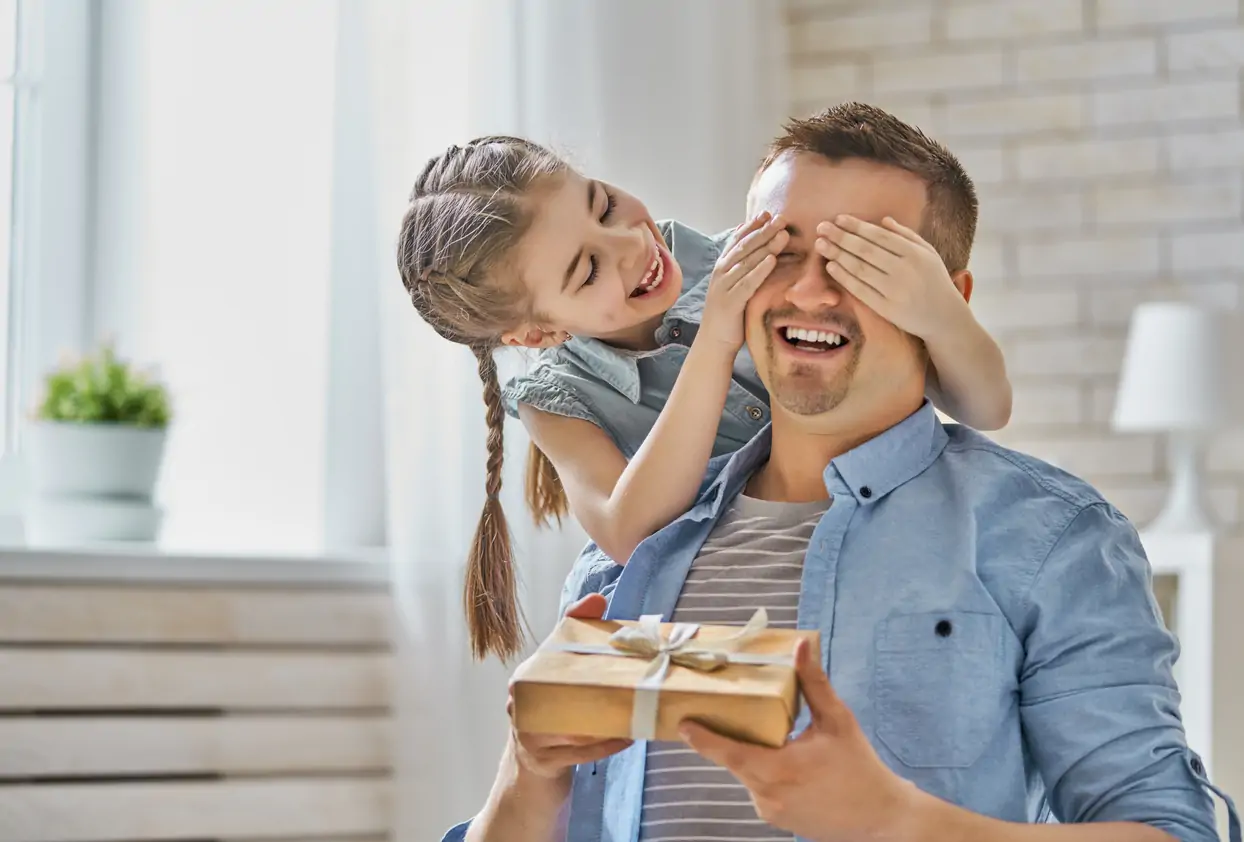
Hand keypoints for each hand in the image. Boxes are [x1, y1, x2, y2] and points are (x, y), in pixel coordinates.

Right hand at [507, 593, 631, 782]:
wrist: (533, 762)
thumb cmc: (551, 706)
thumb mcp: (558, 671)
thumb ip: (574, 630)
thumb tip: (598, 598)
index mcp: (524, 679)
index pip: (550, 655)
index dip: (578, 649)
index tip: (611, 647)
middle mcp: (521, 706)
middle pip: (564, 695)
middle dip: (599, 690)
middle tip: (633, 681)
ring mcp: (530, 737)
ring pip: (575, 728)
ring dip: (608, 722)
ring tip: (638, 711)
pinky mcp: (545, 761)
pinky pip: (581, 753)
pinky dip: (607, 746)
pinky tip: (629, 737)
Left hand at [680, 638, 919, 841]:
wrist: (881, 819)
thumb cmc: (860, 767)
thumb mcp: (837, 721)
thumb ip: (814, 684)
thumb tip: (801, 647)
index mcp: (778, 768)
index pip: (729, 752)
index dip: (703, 739)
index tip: (682, 724)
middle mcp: (767, 794)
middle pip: (736, 760)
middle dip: (729, 738)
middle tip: (722, 714)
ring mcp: (771, 810)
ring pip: (749, 775)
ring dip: (752, 755)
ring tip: (772, 737)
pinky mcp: (778, 819)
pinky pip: (761, 789)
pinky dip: (765, 772)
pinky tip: (786, 761)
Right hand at [698, 211, 789, 349]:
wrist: (714, 342)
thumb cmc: (729, 314)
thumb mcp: (734, 286)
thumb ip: (742, 267)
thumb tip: (755, 248)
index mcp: (722, 267)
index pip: (737, 240)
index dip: (752, 225)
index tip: (768, 213)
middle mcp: (721, 273)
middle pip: (744, 246)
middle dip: (763, 231)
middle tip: (781, 218)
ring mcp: (724, 286)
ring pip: (746, 261)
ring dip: (765, 246)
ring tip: (782, 233)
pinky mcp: (730, 302)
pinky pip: (747, 283)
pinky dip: (760, 270)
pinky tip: (772, 260)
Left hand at [815, 215, 968, 342]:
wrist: (944, 316)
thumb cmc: (934, 280)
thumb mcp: (928, 253)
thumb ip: (907, 235)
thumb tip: (883, 220)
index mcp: (914, 253)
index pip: (879, 236)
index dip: (857, 226)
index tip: (838, 218)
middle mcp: (904, 270)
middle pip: (865, 250)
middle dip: (841, 237)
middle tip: (821, 228)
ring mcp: (895, 290)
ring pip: (860, 269)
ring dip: (838, 254)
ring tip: (821, 244)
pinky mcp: (887, 308)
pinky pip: (860, 290)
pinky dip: (844, 277)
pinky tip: (831, 266)